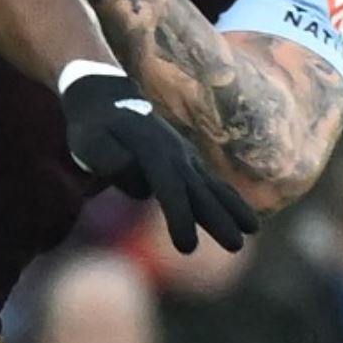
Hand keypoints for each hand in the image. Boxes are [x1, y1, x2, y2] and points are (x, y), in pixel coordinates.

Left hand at [59, 67, 259, 252]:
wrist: (104, 94)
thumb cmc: (92, 124)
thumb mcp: (89, 142)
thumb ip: (112, 162)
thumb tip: (142, 183)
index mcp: (150, 151)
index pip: (169, 190)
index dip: (180, 219)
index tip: (187, 248)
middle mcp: (174, 153)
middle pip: (198, 191)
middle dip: (217, 219)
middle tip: (236, 246)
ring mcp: (183, 154)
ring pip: (211, 185)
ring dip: (232, 209)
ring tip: (253, 231)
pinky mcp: (186, 159)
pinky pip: (211, 181)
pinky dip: (229, 197)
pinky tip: (244, 217)